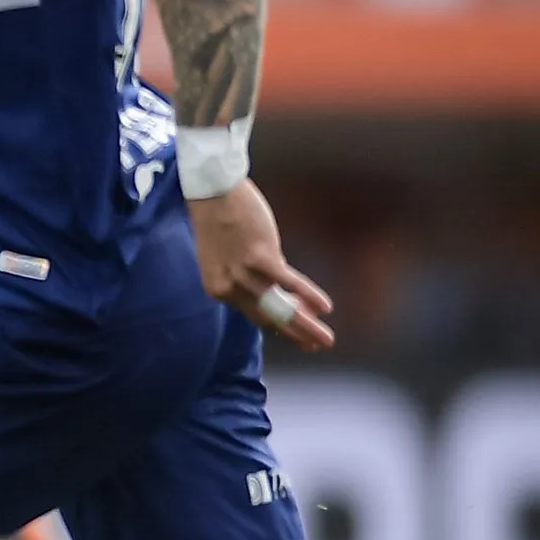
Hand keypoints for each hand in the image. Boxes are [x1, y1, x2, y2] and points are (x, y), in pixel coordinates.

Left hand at [186, 180, 334, 350]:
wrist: (212, 193)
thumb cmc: (224, 220)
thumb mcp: (232, 256)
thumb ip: (254, 275)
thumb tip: (285, 289)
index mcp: (218, 288)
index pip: (255, 315)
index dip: (281, 327)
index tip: (300, 340)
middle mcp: (228, 286)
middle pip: (267, 317)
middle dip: (296, 334)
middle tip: (317, 346)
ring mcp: (243, 273)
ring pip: (279, 307)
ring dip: (307, 325)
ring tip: (326, 338)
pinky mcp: (259, 257)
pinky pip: (289, 282)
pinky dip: (308, 295)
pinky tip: (326, 307)